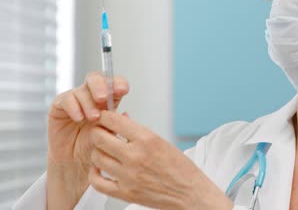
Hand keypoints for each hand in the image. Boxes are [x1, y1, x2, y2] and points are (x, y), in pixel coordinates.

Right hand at [46, 72, 128, 209]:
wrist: (75, 163)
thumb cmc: (95, 148)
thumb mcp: (110, 136)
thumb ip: (116, 125)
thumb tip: (125, 114)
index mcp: (108, 100)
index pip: (114, 83)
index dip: (119, 83)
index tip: (123, 91)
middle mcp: (91, 96)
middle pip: (96, 78)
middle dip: (101, 86)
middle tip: (103, 99)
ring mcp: (75, 99)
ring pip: (82, 89)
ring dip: (88, 102)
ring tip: (93, 118)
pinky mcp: (59, 106)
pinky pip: (66, 99)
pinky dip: (74, 107)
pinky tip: (79, 118)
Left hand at [88, 111, 232, 209]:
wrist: (190, 193)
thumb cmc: (180, 168)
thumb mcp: (162, 141)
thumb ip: (139, 132)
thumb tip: (121, 119)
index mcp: (147, 140)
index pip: (113, 120)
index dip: (105, 116)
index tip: (104, 117)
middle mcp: (135, 156)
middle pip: (99, 138)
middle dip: (98, 132)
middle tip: (102, 132)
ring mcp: (128, 176)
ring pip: (96, 157)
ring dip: (97, 151)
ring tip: (104, 150)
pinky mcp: (125, 193)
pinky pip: (97, 182)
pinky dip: (94, 173)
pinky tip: (100, 168)